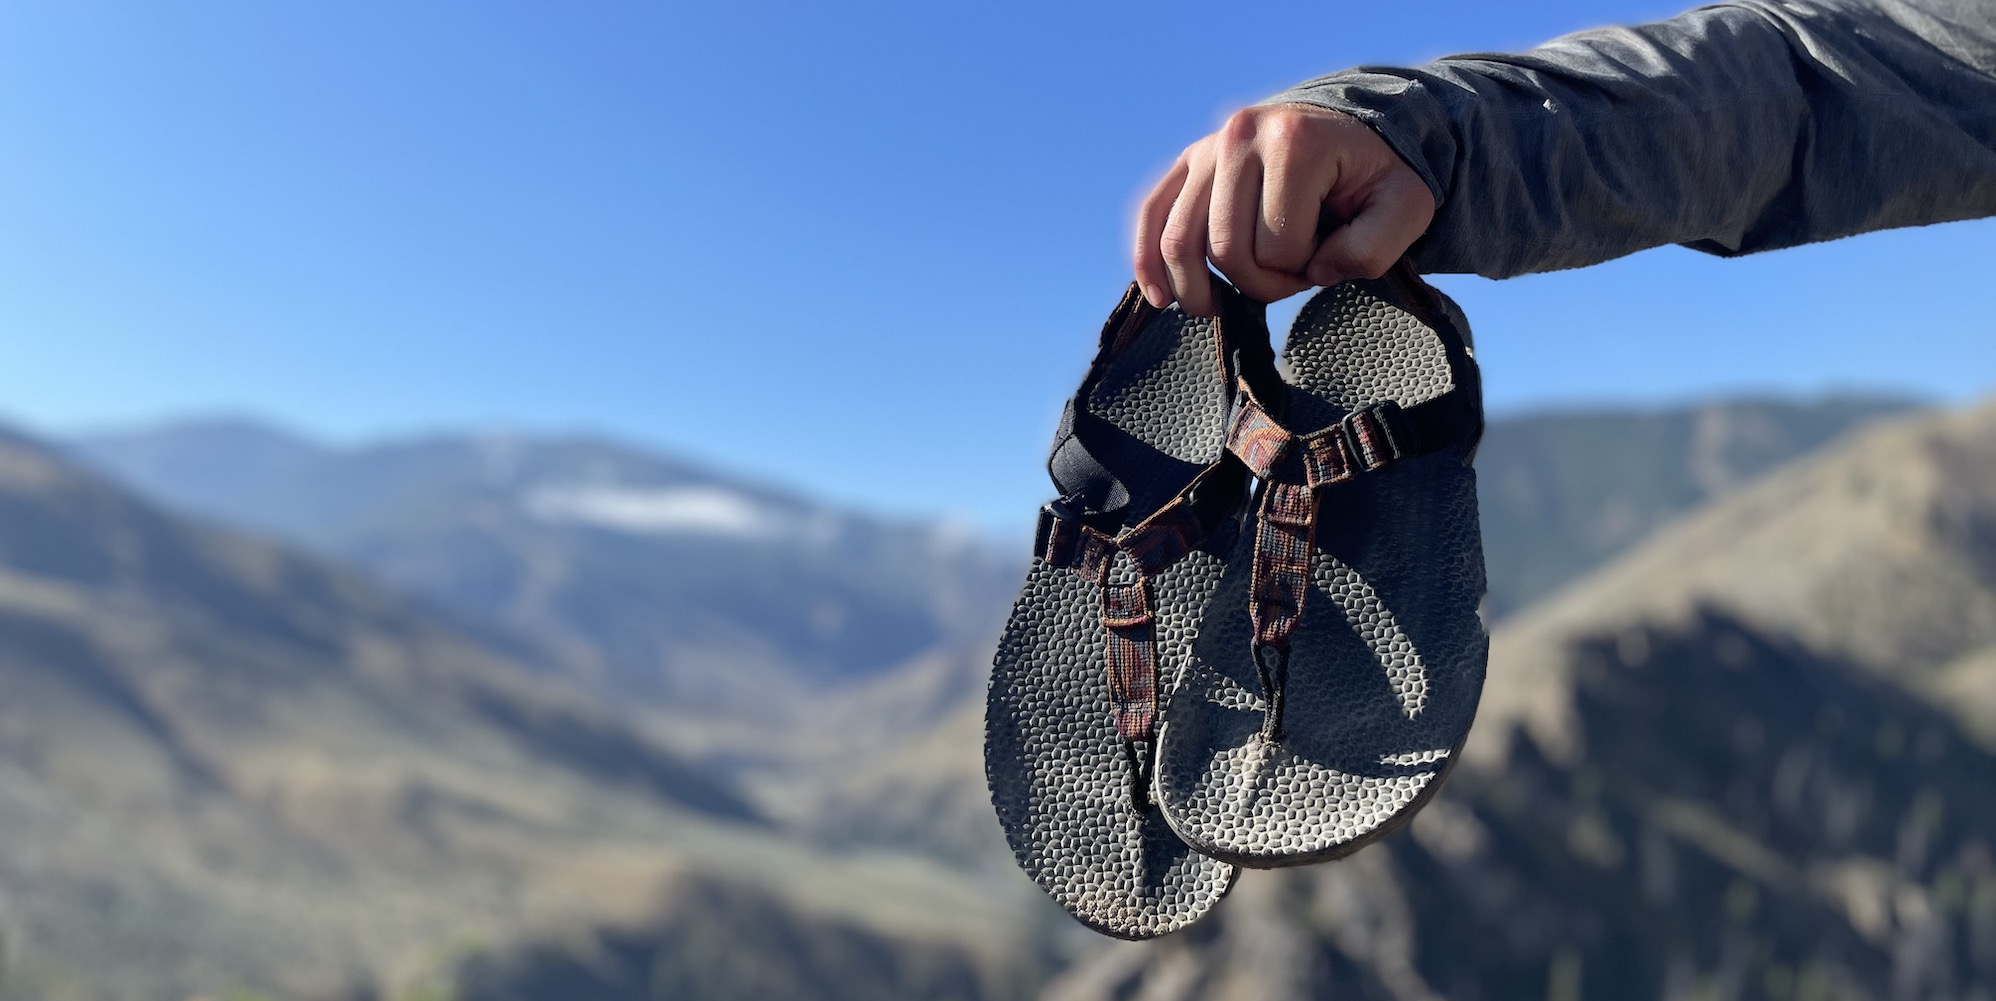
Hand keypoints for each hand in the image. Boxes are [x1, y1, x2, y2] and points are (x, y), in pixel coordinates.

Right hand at [1134, 104, 1435, 314]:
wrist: (1352, 132)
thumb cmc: (1377, 176)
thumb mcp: (1407, 208)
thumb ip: (1375, 247)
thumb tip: (1315, 269)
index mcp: (1294, 143)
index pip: (1277, 247)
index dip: (1302, 273)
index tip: (1326, 261)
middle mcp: (1240, 135)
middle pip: (1225, 248)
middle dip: (1257, 283)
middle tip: (1291, 277)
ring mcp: (1208, 146)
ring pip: (1180, 241)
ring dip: (1201, 287)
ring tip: (1220, 306)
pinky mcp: (1189, 161)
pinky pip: (1151, 213)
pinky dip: (1147, 259)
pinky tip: (1158, 295)